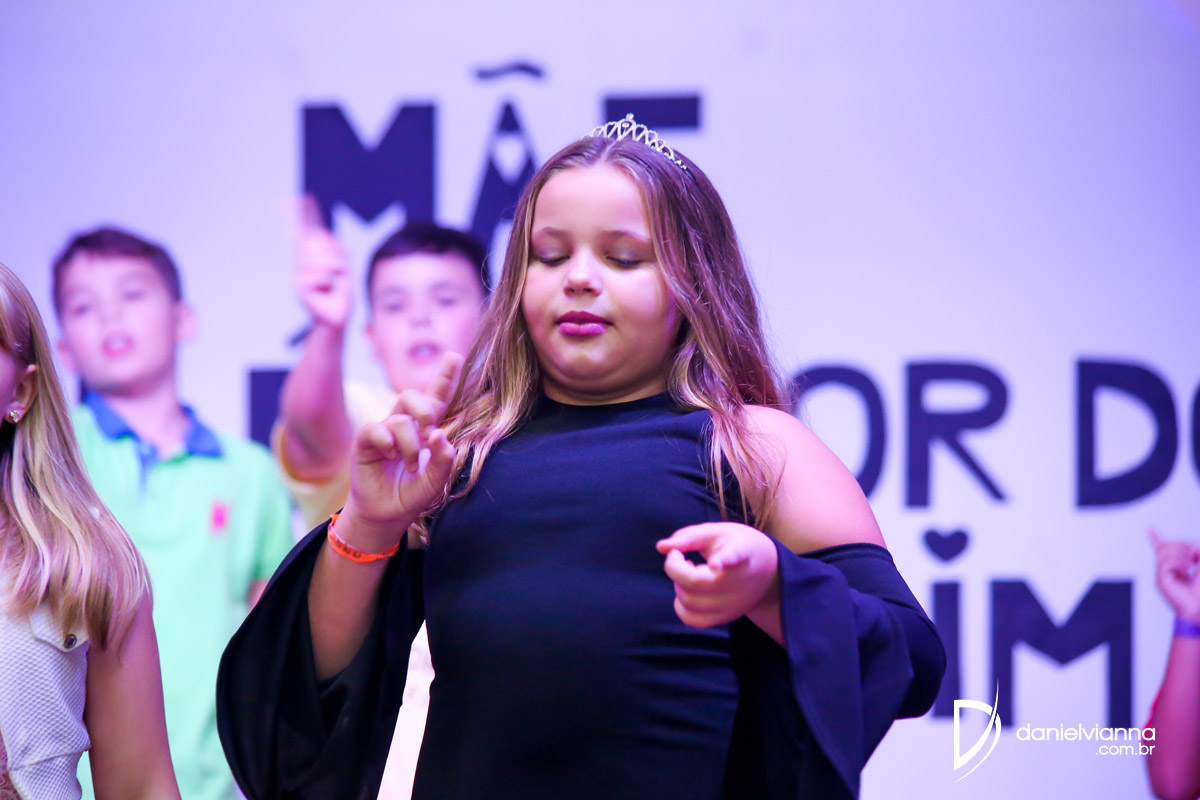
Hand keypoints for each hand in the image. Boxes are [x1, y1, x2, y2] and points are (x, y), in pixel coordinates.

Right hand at [295, 194, 351, 328]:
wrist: (337, 316)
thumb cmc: (340, 291)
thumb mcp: (344, 266)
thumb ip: (336, 249)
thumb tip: (322, 235)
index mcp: (312, 256)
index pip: (306, 231)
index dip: (304, 214)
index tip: (302, 198)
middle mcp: (302, 263)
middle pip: (315, 244)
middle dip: (332, 256)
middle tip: (337, 273)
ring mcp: (298, 274)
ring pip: (319, 260)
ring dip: (333, 270)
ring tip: (332, 283)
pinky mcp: (299, 287)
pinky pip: (320, 275)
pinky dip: (329, 282)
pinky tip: (326, 291)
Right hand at [341, 352, 462, 550]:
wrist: (386, 514)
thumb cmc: (412, 493)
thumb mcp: (436, 481)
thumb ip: (444, 460)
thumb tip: (440, 435)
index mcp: (426, 429)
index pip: (437, 398)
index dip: (445, 377)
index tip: (454, 357)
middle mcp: (404, 424)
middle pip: (412, 396)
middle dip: (425, 410)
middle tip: (430, 432)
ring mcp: (384, 431)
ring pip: (399, 418)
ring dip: (410, 444)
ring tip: (410, 465)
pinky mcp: (366, 441)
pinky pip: (376, 429)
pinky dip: (388, 443)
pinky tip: (390, 457)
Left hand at [656, 522, 779, 627]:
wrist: (768, 571)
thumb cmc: (736, 546)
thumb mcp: (717, 532)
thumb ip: (688, 536)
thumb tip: (661, 547)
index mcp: (741, 553)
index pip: (733, 557)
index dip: (723, 560)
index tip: (716, 563)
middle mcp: (738, 584)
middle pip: (694, 582)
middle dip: (675, 567)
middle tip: (678, 555)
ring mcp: (732, 605)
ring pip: (688, 601)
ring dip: (678, 584)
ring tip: (690, 569)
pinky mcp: (725, 618)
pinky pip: (692, 620)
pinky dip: (680, 605)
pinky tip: (687, 589)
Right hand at [1151, 528, 1199, 623]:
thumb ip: (1198, 554)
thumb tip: (1193, 546)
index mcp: (1174, 567)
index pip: (1162, 549)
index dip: (1155, 538)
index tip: (1150, 528)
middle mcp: (1165, 570)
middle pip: (1167, 545)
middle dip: (1182, 546)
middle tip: (1193, 559)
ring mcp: (1161, 574)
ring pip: (1166, 552)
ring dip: (1182, 555)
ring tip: (1189, 567)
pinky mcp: (1161, 580)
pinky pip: (1167, 562)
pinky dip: (1179, 564)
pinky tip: (1185, 573)